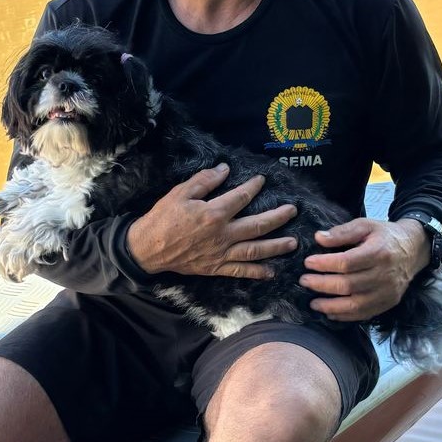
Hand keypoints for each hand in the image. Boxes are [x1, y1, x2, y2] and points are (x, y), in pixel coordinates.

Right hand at [127, 163, 297, 277]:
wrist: (148, 248)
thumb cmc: (162, 218)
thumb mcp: (180, 193)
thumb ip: (204, 180)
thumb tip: (224, 169)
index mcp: (213, 213)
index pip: (241, 197)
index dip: (253, 187)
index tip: (262, 180)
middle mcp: (222, 234)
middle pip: (257, 225)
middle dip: (278, 217)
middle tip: (293, 210)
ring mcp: (221, 253)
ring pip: (255, 250)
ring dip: (276, 246)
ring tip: (293, 242)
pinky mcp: (216, 268)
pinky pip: (240, 272)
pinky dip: (257, 273)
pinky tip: (271, 272)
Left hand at [300, 218, 429, 321]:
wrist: (414, 249)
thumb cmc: (385, 236)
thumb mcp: (365, 225)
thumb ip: (343, 232)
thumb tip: (319, 238)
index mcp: (379, 252)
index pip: (346, 263)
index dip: (324, 264)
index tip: (308, 263)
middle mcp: (385, 275)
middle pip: (348, 285)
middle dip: (322, 284)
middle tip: (304, 281)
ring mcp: (388, 292)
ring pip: (355, 305)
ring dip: (330, 305)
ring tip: (313, 302)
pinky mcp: (389, 303)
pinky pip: (364, 314)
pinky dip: (344, 316)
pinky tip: (329, 311)